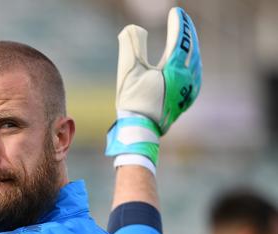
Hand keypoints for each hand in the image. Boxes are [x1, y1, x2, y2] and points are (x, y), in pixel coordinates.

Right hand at [106, 7, 201, 167]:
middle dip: (187, 32)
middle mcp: (187, 78)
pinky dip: (193, 62)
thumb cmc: (132, 101)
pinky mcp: (187, 99)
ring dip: (191, 46)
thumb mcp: (128, 71)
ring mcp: (190, 90)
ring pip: (196, 61)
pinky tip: (190, 62)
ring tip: (186, 36)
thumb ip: (131, 46)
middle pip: (192, 48)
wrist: (140, 130)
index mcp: (174, 70)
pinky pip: (196, 75)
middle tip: (182, 19)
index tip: (175, 11)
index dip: (178, 23)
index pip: (180, 40)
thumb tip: (133, 28)